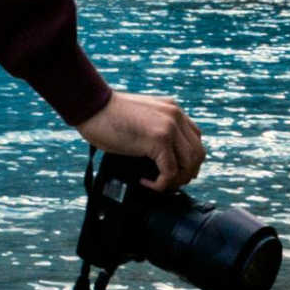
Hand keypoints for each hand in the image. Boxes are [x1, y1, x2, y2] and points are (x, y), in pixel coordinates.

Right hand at [78, 91, 204, 189]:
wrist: (91, 106)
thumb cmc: (106, 115)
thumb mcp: (140, 118)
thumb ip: (154, 130)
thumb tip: (159, 157)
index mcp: (172, 110)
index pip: (195, 139)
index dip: (188, 160)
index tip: (173, 172)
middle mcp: (175, 116)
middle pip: (198, 153)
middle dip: (186, 173)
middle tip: (169, 183)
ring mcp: (169, 127)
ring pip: (189, 164)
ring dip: (175, 181)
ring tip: (158, 184)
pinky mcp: (159, 140)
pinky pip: (170, 171)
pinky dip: (160, 184)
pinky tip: (146, 182)